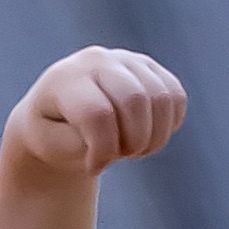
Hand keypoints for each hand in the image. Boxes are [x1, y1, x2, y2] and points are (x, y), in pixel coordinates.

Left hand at [0, 48, 184, 181]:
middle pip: (135, 100)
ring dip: (154, 138)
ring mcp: (126, 59)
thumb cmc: (53, 135)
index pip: (98, 114)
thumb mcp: (53, 147)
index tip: (93, 169)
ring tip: (134, 151)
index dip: (103, 150)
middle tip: (121, 158)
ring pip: (161, 97)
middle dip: (133, 142)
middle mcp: (97, 60)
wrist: (58, 113)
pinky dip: (169, 125)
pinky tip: (148, 136)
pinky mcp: (149, 67)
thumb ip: (80, 144)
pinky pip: (175, 96)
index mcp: (65, 79)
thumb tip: (114, 139)